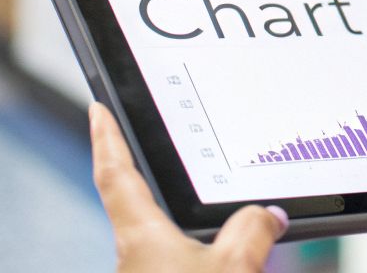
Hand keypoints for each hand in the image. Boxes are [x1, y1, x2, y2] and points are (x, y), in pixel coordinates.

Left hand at [89, 101, 287, 271]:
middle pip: (132, 204)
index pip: (115, 173)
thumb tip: (267, 215)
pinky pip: (169, 263)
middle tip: (143, 145)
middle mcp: (133, 256)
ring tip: (202, 211)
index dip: (106, 138)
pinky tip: (212, 261)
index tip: (98, 110)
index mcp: (141, 236)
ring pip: (155, 238)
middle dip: (143, 176)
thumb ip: (252, 233)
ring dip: (173, 221)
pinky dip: (189, 253)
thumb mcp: (235, 267)